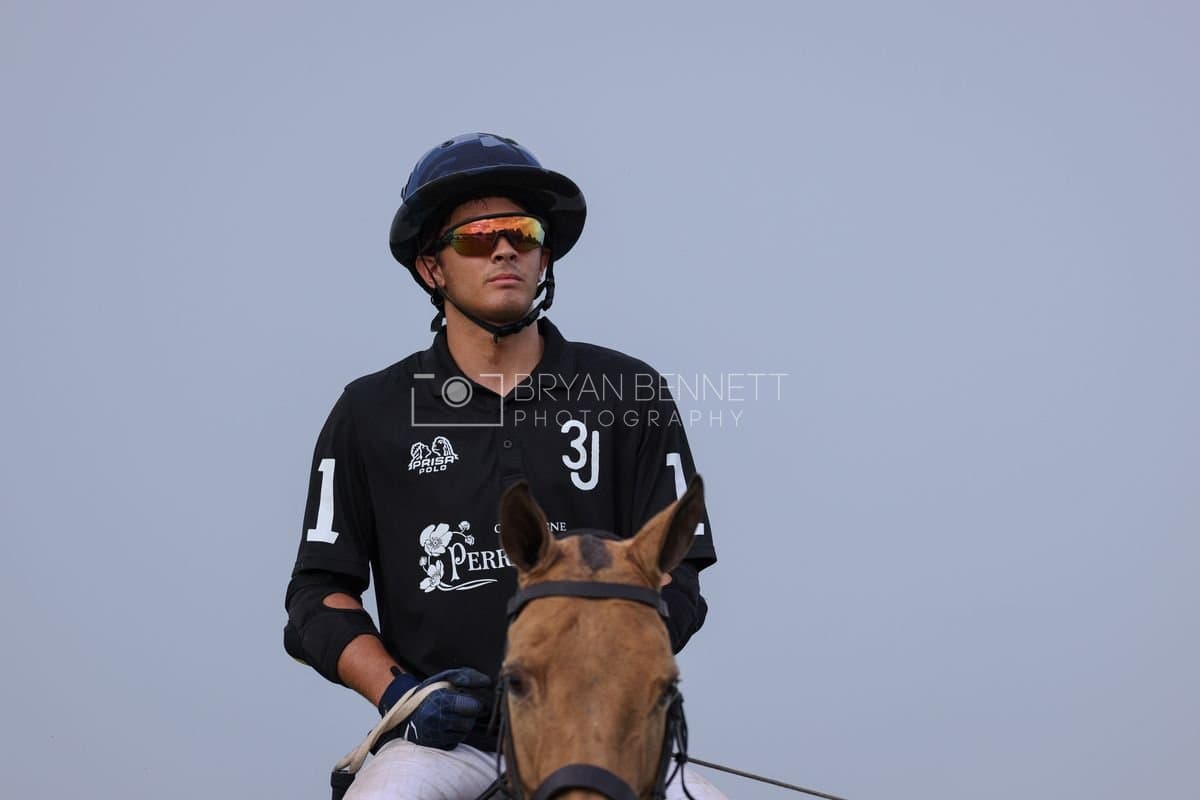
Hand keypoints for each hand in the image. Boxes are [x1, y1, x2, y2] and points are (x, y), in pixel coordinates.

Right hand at [375, 667, 491, 750]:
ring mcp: (434, 735)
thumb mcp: (446, 677)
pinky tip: (447, 727)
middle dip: (469, 716)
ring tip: (452, 716)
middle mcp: (436, 720)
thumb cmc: (430, 692)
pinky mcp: (434, 746)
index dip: (475, 703)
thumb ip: (467, 676)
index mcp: (440, 700)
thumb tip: (487, 682)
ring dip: (463, 725)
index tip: (470, 700)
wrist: (405, 712)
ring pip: (464, 733)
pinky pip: (456, 742)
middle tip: (462, 709)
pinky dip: (455, 735)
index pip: (472, 706)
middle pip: (470, 722)